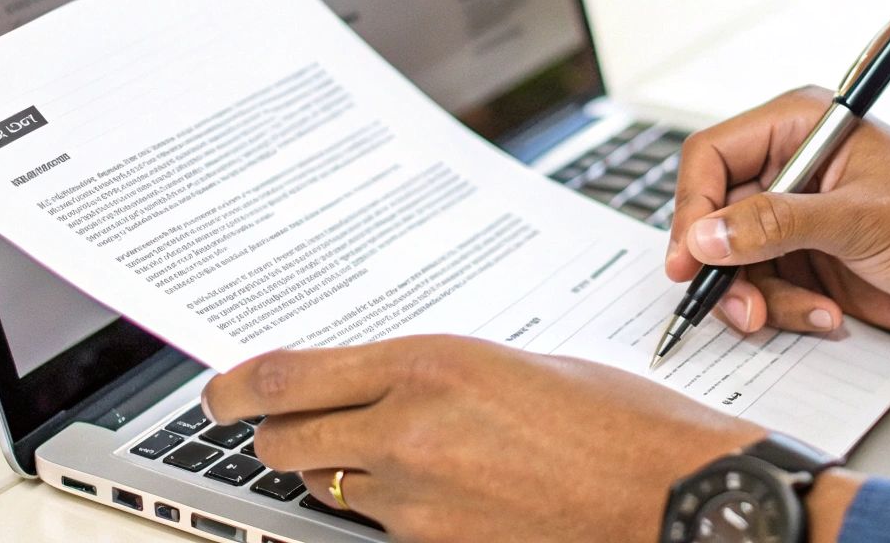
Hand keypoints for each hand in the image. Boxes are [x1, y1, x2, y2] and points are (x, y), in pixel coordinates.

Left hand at [203, 335, 769, 542]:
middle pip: (287, 441)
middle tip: (293, 426)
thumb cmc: (619, 423)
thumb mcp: (519, 365)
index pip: (287, 378)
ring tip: (386, 458)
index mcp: (429, 364)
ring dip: (335, 473)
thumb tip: (382, 385)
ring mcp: (420, 501)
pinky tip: (431, 492)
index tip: (218, 392)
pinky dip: (385, 508)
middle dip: (282, 434)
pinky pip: (379, 525)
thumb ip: (434, 374)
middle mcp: (408, 430)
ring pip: (326, 487)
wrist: (671, 496)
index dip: (232, 389)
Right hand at [666, 88, 889, 337]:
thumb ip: (778, 224)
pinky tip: (826, 315)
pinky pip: (764, 288)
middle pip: (713, 214)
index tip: (690, 259)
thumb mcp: (863, 222)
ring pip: (733, 260)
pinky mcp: (809, 257)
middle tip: (742, 307)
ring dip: (760, 296)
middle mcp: (791, 166)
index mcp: (802, 126)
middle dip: (724, 267)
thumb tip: (707, 234)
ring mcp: (798, 215)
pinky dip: (785, 310)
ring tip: (806, 313)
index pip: (712, 157)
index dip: (692, 209)